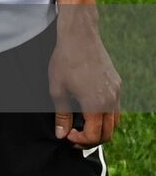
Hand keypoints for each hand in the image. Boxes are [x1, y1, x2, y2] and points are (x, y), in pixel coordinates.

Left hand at [49, 8, 120, 146]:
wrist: (79, 35)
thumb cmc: (65, 59)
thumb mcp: (57, 88)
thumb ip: (61, 115)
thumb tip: (61, 135)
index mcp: (96, 105)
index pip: (94, 136)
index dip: (80, 140)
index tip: (67, 135)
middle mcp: (111, 101)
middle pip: (107, 134)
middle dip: (91, 139)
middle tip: (74, 135)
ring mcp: (116, 92)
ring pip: (114, 122)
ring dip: (101, 129)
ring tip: (83, 125)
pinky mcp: (117, 83)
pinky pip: (116, 107)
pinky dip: (105, 115)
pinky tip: (90, 108)